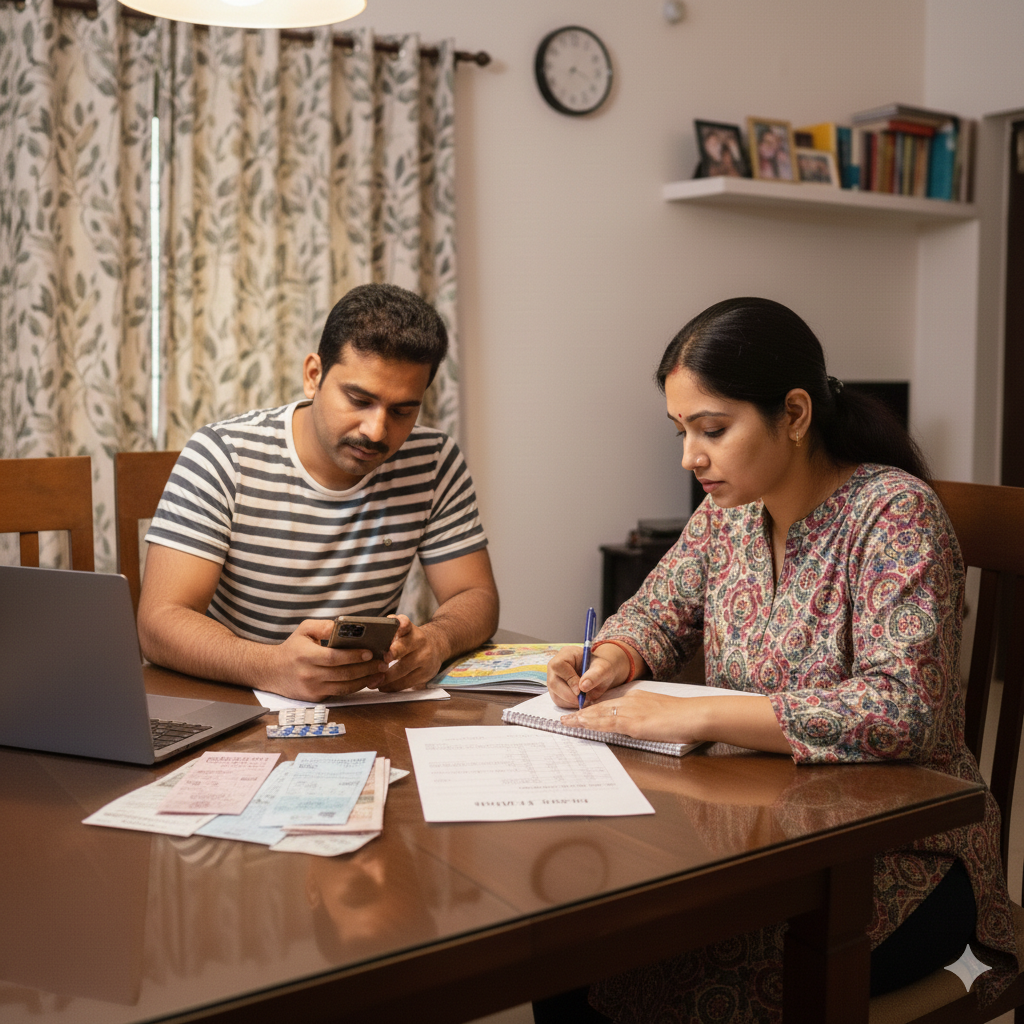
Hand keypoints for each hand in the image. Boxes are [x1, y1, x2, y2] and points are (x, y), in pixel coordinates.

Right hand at [260, 619, 387, 701]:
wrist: (272, 672)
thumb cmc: (292, 648)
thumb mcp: (304, 630)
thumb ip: (323, 626)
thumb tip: (343, 625)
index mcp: (306, 656)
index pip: (334, 658)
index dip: (353, 656)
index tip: (370, 652)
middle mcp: (309, 675)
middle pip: (343, 674)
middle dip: (366, 669)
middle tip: (383, 662)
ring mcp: (313, 689)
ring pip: (344, 686)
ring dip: (365, 680)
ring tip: (380, 672)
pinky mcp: (316, 698)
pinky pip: (340, 693)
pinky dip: (355, 687)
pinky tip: (368, 680)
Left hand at [376, 615, 444, 690]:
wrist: (437, 647)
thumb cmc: (411, 640)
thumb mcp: (405, 631)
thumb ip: (390, 630)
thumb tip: (370, 635)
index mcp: (411, 630)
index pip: (406, 625)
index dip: (402, 624)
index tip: (398, 625)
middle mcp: (419, 642)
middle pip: (404, 647)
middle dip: (393, 652)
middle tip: (383, 659)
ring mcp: (424, 659)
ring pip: (403, 669)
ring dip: (386, 677)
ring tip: (372, 682)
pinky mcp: (425, 674)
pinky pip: (406, 682)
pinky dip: (392, 686)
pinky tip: (382, 687)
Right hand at [545, 644, 630, 708]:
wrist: (600, 674)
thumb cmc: (601, 667)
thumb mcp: (603, 668)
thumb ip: (595, 675)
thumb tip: (582, 687)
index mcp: (566, 654)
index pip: (558, 666)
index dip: (568, 679)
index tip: (580, 690)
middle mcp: (555, 666)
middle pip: (553, 683)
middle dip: (569, 695)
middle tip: (583, 700)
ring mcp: (553, 679)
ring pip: (555, 695)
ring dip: (570, 702)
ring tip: (584, 699)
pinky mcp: (555, 690)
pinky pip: (558, 701)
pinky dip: (570, 705)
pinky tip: (580, 700)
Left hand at [559, 690, 704, 744]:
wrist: (694, 714)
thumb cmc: (684, 717)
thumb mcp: (662, 713)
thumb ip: (648, 717)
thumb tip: (640, 724)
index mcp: (638, 698)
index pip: (610, 704)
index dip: (594, 710)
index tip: (582, 713)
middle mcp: (631, 701)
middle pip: (601, 707)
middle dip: (582, 713)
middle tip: (566, 717)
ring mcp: (631, 711)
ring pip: (599, 713)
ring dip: (581, 718)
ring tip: (566, 722)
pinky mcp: (633, 722)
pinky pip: (607, 722)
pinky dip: (592, 724)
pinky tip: (581, 725)